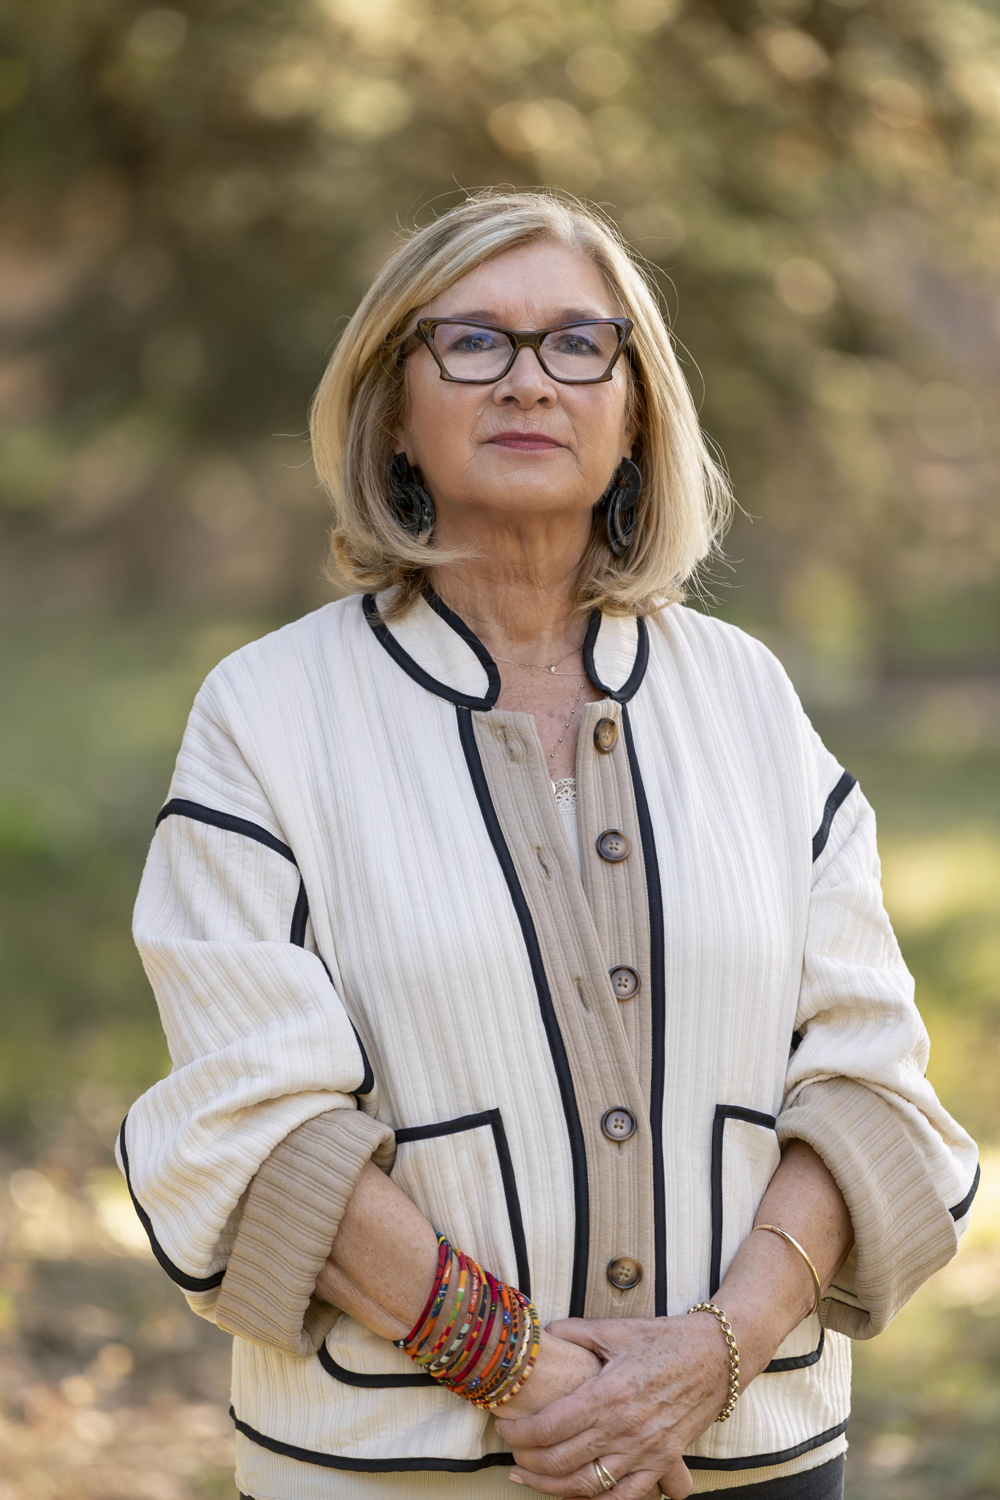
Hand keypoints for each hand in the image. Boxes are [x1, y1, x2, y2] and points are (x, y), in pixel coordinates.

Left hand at [495, 1313, 730, 1498]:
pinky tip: (576, 1496)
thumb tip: (543, 1334)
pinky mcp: (662, 1463)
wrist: (717, 1357)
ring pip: (586, 1487)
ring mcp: (644, 1452)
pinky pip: (624, 1498)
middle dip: (526, 1462)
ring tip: (528, 1477)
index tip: (502, 1425)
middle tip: (510, 1453)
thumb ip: (574, 1332)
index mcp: (607, 1393)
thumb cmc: (665, 1339)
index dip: (518, 1432)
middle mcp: (623, 1429)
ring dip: (550, 1488)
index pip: (548, 1427)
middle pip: (560, 1461)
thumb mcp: (615, 1329)